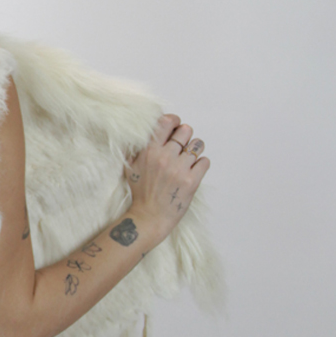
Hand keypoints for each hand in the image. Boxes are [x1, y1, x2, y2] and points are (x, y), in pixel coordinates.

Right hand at [126, 113, 209, 242]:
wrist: (149, 216)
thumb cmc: (140, 191)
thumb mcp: (130, 166)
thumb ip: (137, 147)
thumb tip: (145, 129)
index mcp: (148, 151)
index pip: (166, 122)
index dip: (174, 120)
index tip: (175, 126)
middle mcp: (165, 157)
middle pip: (185, 131)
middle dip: (185, 135)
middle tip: (181, 145)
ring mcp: (179, 169)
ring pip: (198, 144)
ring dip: (195, 148)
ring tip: (189, 157)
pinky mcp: (192, 181)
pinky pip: (204, 161)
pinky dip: (200, 164)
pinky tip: (192, 170)